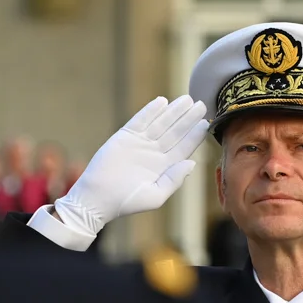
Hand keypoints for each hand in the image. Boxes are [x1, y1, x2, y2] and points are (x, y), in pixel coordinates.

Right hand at [52, 96, 210, 237]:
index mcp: (164, 167)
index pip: (184, 147)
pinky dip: (150, 111)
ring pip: (161, 123)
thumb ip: (174, 180)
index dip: (195, 135)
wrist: (97, 198)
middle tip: (201, 104)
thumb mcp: (155, 196)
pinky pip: (140, 120)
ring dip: (173, 111)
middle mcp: (154, 153)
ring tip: (187, 100)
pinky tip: (162, 102)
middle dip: (188, 119)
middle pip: (175, 132)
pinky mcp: (125, 137)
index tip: (206, 123)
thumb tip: (192, 163)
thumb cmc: (126, 202)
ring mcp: (140, 143)